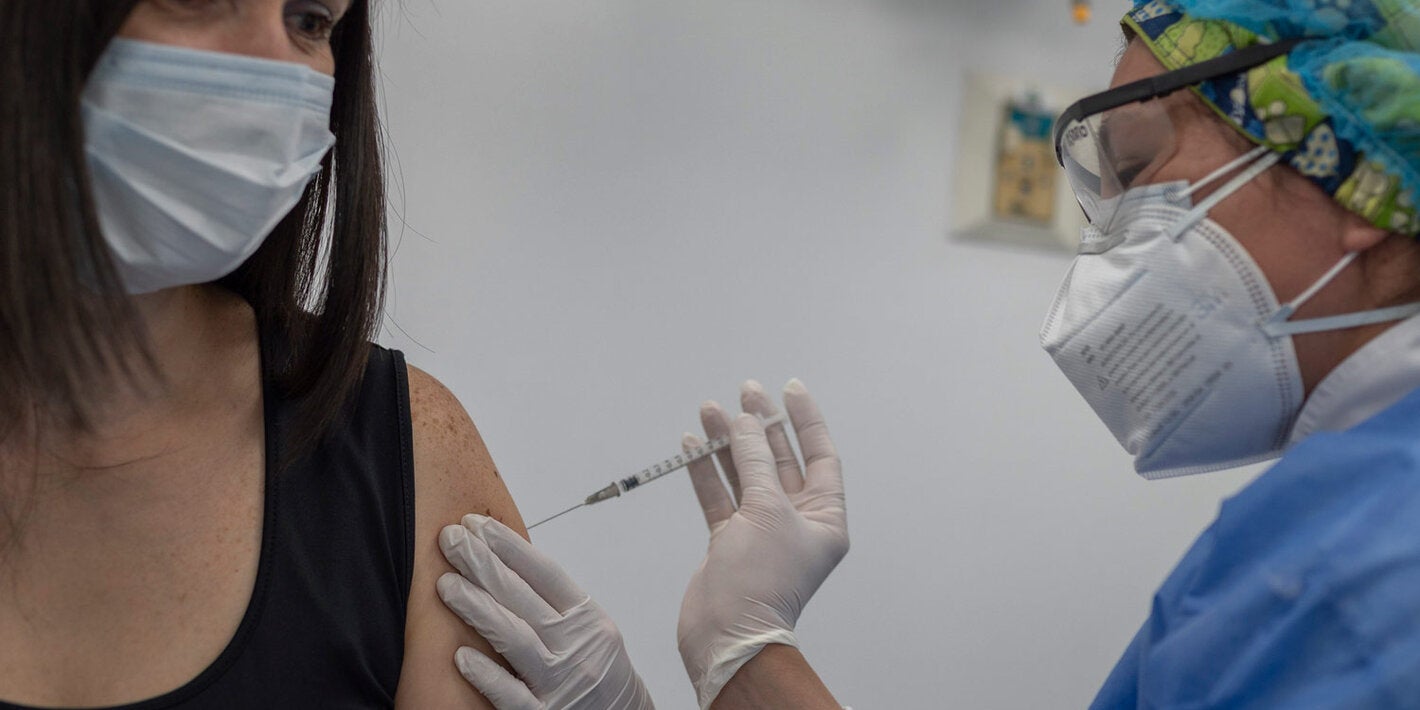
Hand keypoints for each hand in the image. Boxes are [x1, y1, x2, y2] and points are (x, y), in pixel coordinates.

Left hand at [437, 514, 654, 709]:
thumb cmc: (601, 676)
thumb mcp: (590, 632)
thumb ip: (554, 606)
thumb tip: (504, 565)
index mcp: (587, 620)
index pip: (545, 573)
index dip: (509, 546)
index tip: (477, 524)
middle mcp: (576, 647)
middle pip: (523, 598)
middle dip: (483, 563)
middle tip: (451, 539)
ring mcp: (561, 683)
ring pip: (515, 638)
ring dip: (478, 608)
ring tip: (446, 584)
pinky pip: (512, 696)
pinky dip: (488, 676)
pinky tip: (461, 657)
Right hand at [678, 379, 847, 708]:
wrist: (726, 632)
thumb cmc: (760, 581)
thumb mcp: (765, 510)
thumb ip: (754, 461)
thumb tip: (745, 422)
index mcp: (824, 517)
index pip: (820, 455)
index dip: (805, 419)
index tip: (789, 388)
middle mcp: (796, 522)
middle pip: (778, 459)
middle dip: (760, 425)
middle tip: (744, 392)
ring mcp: (761, 530)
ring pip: (744, 473)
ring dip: (727, 442)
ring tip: (709, 410)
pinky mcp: (729, 539)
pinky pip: (719, 495)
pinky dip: (705, 470)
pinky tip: (692, 444)